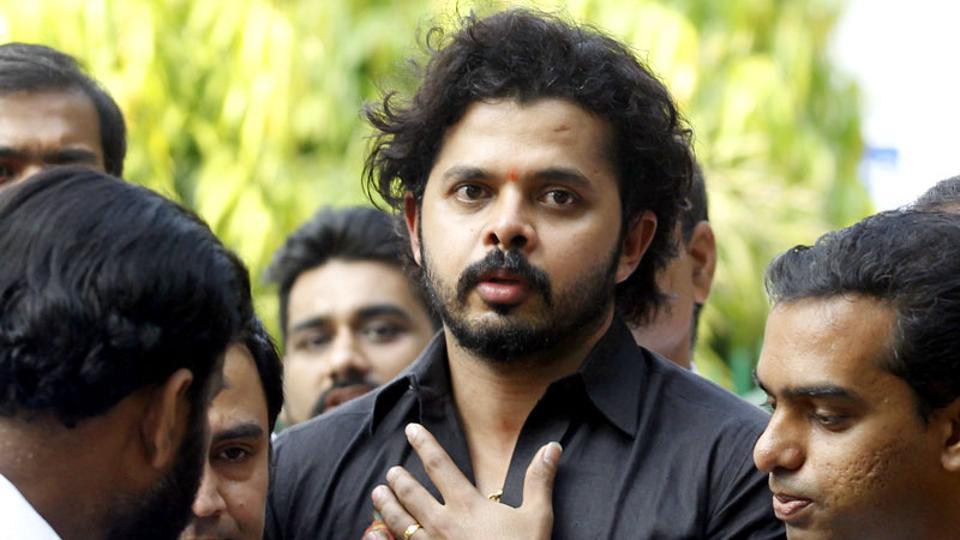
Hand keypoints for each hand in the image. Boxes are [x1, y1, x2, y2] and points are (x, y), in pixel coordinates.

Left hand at [365, 423, 560, 539]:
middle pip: (412, 493)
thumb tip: (551, 447)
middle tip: (391, 470)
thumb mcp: (537, 517)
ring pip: (398, 521)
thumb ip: (539, 480)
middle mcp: (443, 523)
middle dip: (399, 479)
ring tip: (377, 493)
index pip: (439, 465)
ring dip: (386, 505)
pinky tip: (374, 533)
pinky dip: (382, 539)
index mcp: (467, 505)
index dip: (424, 443)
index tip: (412, 429)